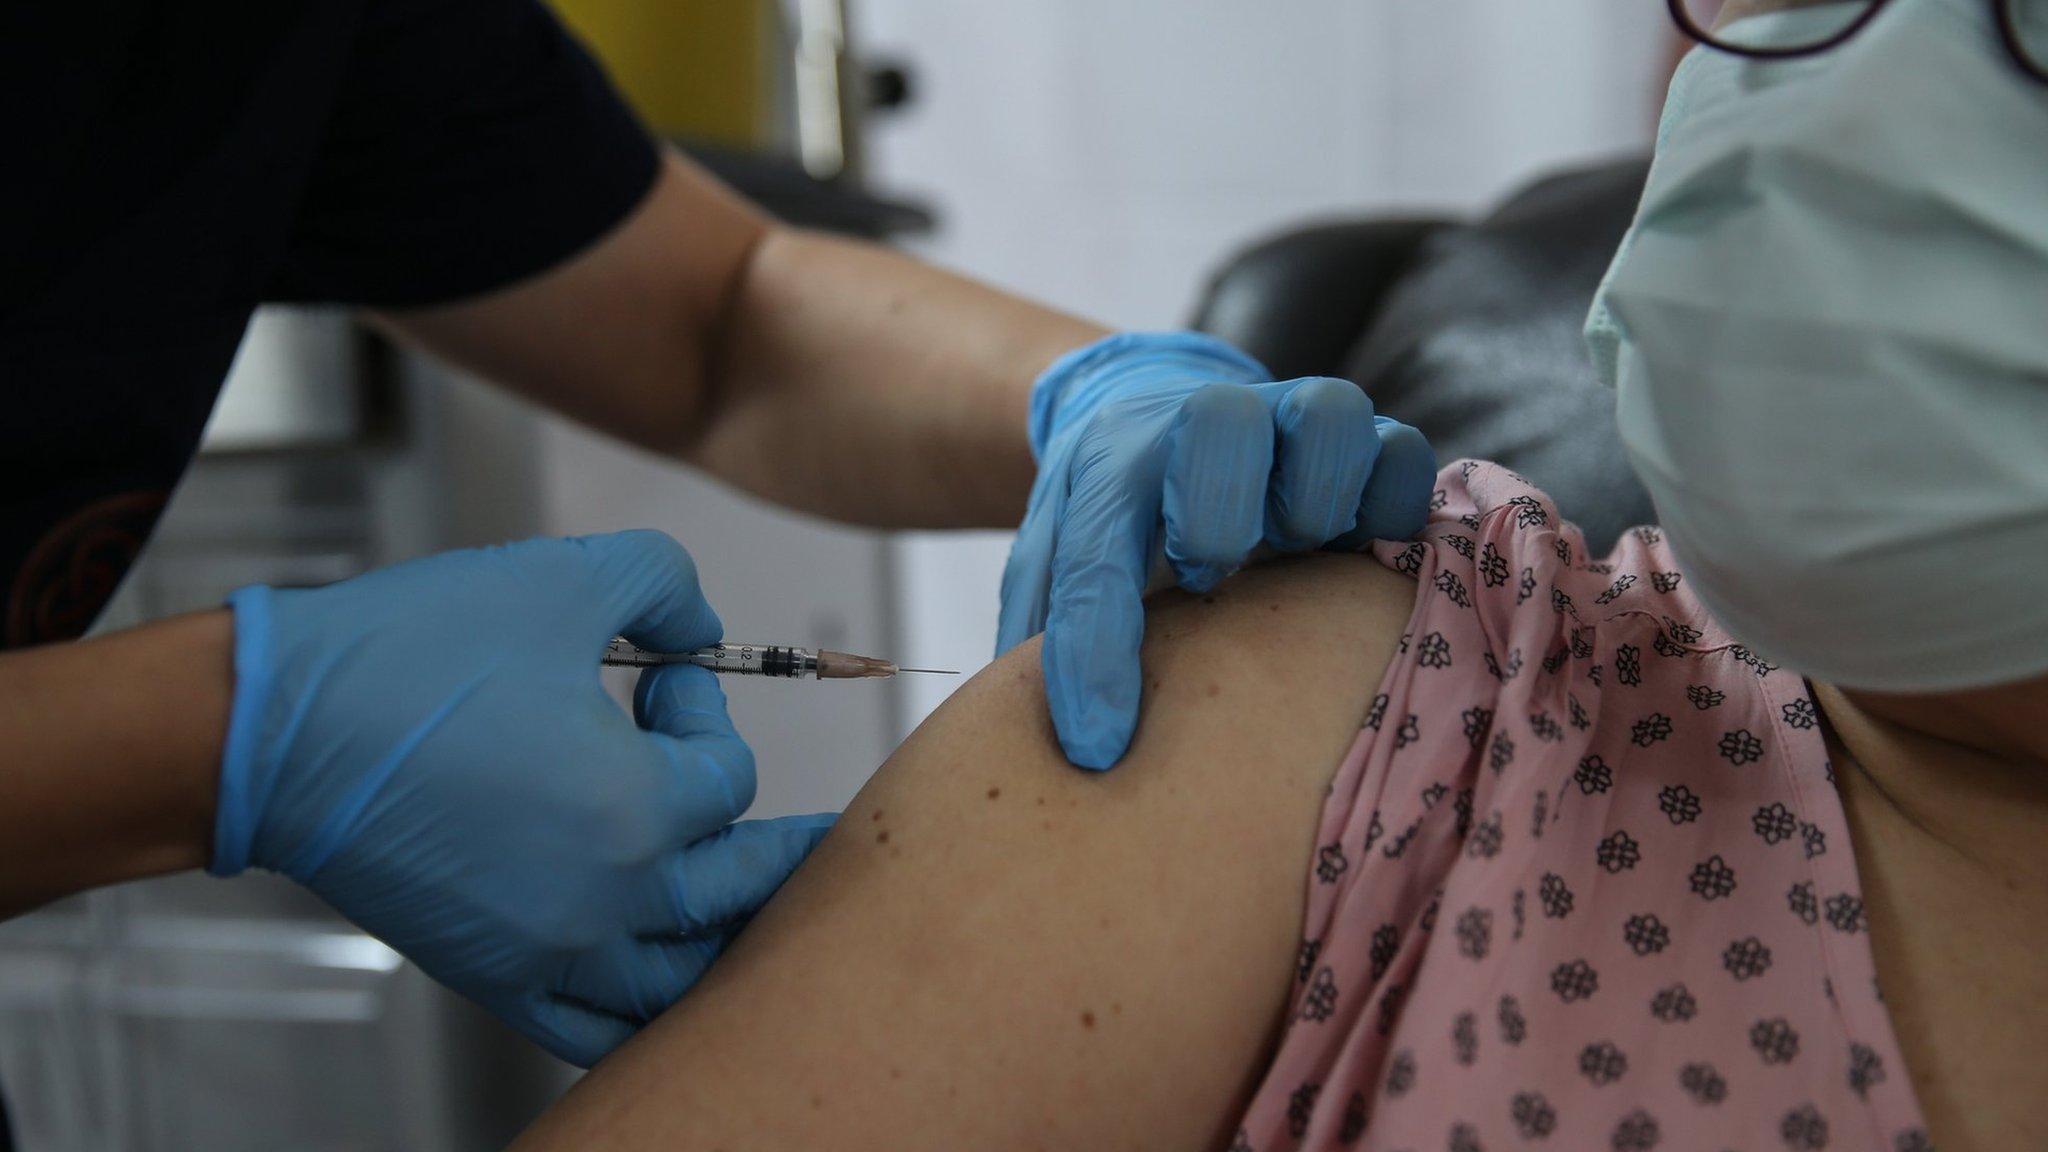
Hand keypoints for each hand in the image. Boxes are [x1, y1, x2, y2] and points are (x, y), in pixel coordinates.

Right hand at [214, 532, 831, 1065]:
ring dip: (724, 932)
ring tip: (743, 897)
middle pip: (734, 891)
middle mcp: (604, 900)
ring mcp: (548, 951)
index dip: (705, 718)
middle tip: (803, 824)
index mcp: (634, 811)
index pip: (729, 782)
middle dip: (768, 839)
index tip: (664, 680)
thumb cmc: (405, 661)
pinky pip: (595, 1028)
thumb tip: (702, 627)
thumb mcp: (560, 580)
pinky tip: (659, 979)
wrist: (272, 735)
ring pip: (681, 976)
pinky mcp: (492, 977)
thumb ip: (662, 586)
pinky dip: (642, 1010)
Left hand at [997, 332, 1435, 768]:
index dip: (1092, 655)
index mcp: (1116, 460)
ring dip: (1314, 501)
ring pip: (1331, 418)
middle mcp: (1209, 419)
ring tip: (1291, 555)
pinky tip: (1359, 556)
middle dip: (1212, 514)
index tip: (1095, 745)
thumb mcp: (1059, 558)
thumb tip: (1038, 746)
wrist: (1164, 413)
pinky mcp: (1369, 438)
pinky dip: (1393, 507)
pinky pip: (1406, 455)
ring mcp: (1295, 419)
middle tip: (1203, 578)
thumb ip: (1046, 626)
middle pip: (1221, 423)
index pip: (1093, 553)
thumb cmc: (1119, 512)